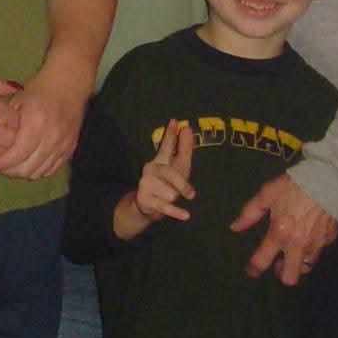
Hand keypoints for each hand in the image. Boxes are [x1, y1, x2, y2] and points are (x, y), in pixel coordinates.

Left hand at [0, 60, 90, 181]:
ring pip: (38, 172)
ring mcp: (63, 145)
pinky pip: (50, 170)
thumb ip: (7, 127)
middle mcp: (52, 136)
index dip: (2, 164)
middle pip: (27, 168)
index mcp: (37, 122)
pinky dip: (37, 170)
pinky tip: (28, 162)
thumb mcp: (18, 102)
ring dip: (22, 172)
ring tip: (12, 165)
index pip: (18, 154)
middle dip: (9, 171)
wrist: (68, 85)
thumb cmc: (38, 91)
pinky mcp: (69, 149)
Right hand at [113, 119, 195, 238]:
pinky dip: (176, 212)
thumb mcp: (177, 167)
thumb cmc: (166, 183)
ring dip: (175, 199)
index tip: (175, 121)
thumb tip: (186, 127)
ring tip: (170, 200)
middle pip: (170, 174)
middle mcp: (150, 169)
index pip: (165, 145)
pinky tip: (186, 215)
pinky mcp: (146, 201)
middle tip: (191, 194)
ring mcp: (146, 185)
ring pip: (171, 193)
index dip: (171, 135)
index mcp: (159, 160)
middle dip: (182, 184)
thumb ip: (182, 149)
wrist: (147, 206)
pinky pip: (165, 207)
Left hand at [232, 172, 337, 286]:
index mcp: (279, 234)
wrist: (326, 178)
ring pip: (305, 268)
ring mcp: (316, 245)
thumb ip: (249, 213)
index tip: (251, 271)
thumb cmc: (292, 186)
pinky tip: (309, 237)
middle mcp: (297, 245)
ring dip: (297, 263)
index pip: (262, 262)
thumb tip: (234, 228)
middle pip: (289, 278)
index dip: (253, 269)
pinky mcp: (330, 240)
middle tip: (278, 263)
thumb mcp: (266, 194)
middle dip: (281, 274)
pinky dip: (312, 249)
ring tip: (293, 252)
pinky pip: (318, 252)